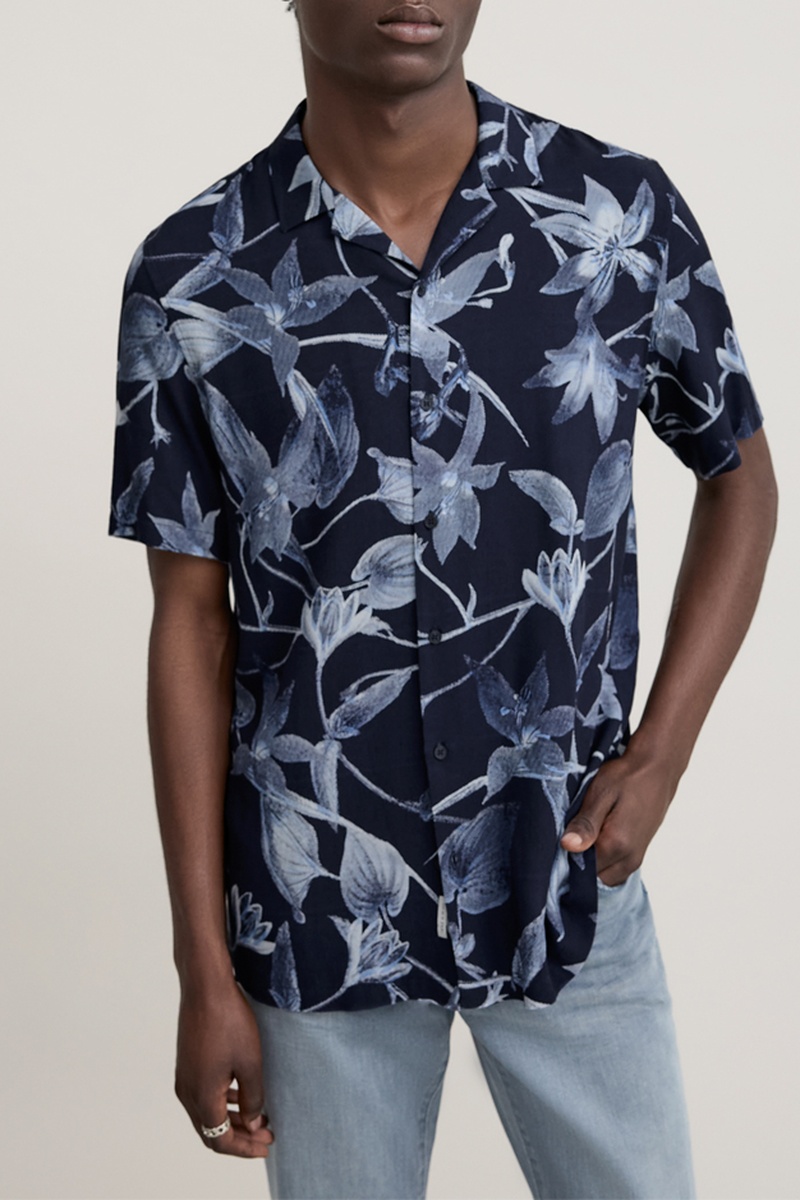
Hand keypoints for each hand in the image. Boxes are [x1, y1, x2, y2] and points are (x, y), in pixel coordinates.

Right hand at [175, 981, 273, 1157]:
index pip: (220, 1140)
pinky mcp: (187, 1063)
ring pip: (206, 1113)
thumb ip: (253, 1098)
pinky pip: (203, 1095)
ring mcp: (184, 1077)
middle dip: (240, 1137)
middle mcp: (187, 1092)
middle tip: (267, 1133)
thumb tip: (252, 1122)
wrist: (205, 987)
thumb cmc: (229, 1021)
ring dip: (232, 1119)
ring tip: (259, 1115)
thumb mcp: (250, 1062)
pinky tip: (242, 1093)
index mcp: (202, 1097)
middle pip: (211, 1130)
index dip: (245, 1148)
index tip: (267, 1144)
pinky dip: (222, 1102)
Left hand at [560, 741, 680, 886]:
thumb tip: (568, 846)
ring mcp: (637, 858)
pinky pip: (616, 869)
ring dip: (594, 863)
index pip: (581, 870)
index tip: (562, 841)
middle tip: (574, 836)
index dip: (567, 858)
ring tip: (588, 835)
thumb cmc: (628, 777)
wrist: (658, 768)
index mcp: (617, 845)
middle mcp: (629, 858)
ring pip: (606, 877)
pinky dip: (605, 861)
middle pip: (594, 878)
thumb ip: (586, 824)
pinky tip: (599, 838)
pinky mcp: (640, 853)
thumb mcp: (600, 794)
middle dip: (580, 863)